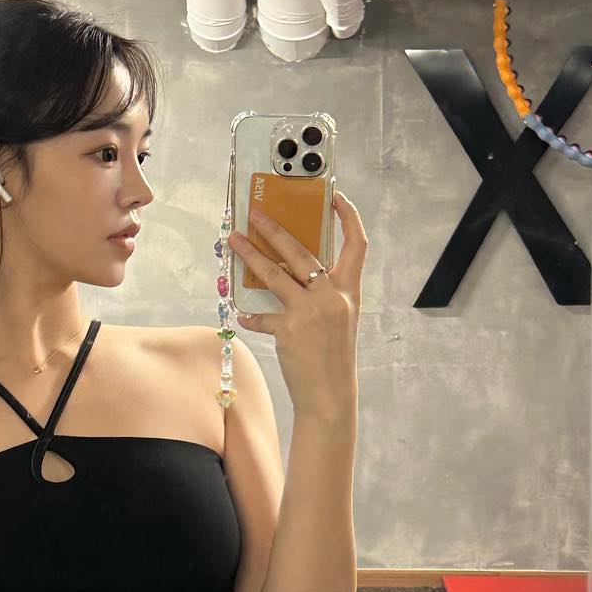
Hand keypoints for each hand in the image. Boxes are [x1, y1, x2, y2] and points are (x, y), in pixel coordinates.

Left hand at [227, 190, 365, 418]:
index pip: (357, 244)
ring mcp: (311, 311)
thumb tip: (293, 269)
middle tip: (256, 215)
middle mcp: (332, 297)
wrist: (330, 395)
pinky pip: (262, 315)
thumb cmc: (333, 356)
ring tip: (234, 241)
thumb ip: (322, 293)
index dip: (348, 217)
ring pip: (274, 274)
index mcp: (349, 291)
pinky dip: (250, 315)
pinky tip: (242, 314)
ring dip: (250, 255)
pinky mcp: (289, 329)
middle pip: (302, 252)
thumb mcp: (338, 318)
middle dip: (276, 230)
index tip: (334, 196)